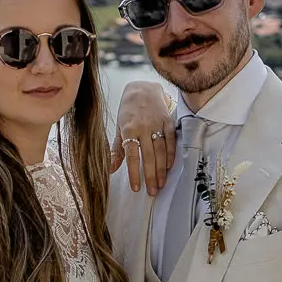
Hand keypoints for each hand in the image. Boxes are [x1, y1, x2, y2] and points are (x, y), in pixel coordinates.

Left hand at [110, 80, 177, 195]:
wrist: (143, 89)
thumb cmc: (128, 110)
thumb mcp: (119, 128)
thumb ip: (116, 149)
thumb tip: (110, 169)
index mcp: (129, 129)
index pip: (132, 155)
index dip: (135, 173)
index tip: (137, 188)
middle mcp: (144, 127)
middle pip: (149, 156)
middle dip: (151, 176)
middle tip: (153, 192)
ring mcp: (157, 124)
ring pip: (161, 151)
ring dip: (162, 170)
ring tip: (161, 184)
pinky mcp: (168, 121)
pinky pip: (171, 141)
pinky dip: (171, 155)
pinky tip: (170, 167)